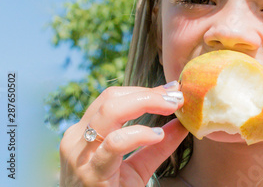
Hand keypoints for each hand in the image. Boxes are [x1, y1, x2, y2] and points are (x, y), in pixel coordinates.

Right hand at [59, 83, 187, 186]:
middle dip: (148, 93)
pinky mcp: (90, 174)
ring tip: (172, 107)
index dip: (145, 90)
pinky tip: (157, 135)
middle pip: (111, 98)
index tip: (173, 90)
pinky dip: (139, 134)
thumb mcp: (138, 167)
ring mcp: (80, 155)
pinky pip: (115, 143)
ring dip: (147, 103)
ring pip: (110, 112)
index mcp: (85, 133)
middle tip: (177, 96)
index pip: (113, 98)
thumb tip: (183, 123)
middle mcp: (77, 139)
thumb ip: (159, 146)